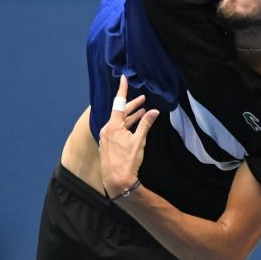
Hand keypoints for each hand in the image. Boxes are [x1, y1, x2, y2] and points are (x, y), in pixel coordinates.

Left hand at [99, 75, 159, 197]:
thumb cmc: (127, 162)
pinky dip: (126, 125)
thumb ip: (146, 124)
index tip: (123, 78)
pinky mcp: (107, 144)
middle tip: (142, 98)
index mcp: (113, 126)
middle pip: (120, 113)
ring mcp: (106, 137)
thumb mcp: (139, 141)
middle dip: (132, 106)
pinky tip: (133, 126)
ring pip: (119, 122)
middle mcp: (107, 129)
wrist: (117, 181)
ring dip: (130, 116)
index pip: (118, 103)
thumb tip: (154, 111)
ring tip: (141, 111)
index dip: (122, 90)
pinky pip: (116, 130)